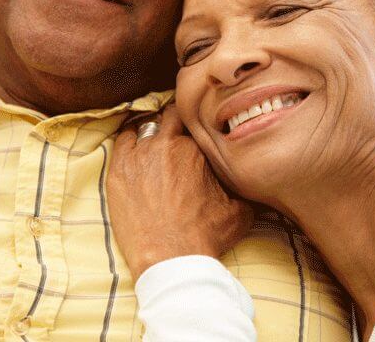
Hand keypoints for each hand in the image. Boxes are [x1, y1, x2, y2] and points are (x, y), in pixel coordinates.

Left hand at [107, 104, 252, 281]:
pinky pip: (122, 140)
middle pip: (171, 116)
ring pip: (146, 127)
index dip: (198, 125)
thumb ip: (244, 188)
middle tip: (177, 135)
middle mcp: (168, 144)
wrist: (171, 259)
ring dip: (152, 133)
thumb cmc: (205, 236)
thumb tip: (256, 181)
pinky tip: (135, 152)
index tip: (197, 133)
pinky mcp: (118, 170)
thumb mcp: (239, 211)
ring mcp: (140, 155)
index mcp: (197, 148)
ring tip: (156, 147)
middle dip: (175, 122)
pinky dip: (129, 141)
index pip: (197, 121)